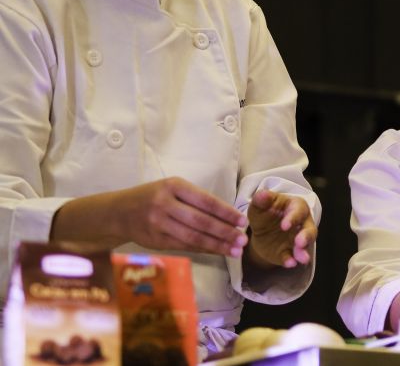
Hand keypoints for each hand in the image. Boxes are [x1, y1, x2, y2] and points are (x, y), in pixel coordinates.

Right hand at [51, 176, 248, 255]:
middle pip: (201, 222)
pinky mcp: (155, 241)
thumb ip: (196, 200)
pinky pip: (184, 246)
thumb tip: (228, 215)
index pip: (206, 201)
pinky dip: (203, 249)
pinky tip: (217, 251)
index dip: (226, 212)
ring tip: (235, 250)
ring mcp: (158, 224)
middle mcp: (165, 204)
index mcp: (173, 186)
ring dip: (217, 245)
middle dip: (225, 232)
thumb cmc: (153, 197)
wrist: (118, 212)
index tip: (242, 221)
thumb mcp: (172, 188)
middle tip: (243, 240)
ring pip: (193, 237)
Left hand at [245, 190, 316, 268]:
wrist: (261, 230)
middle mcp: (302, 223)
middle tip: (300, 242)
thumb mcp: (260, 205)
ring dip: (303, 252)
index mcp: (296, 207)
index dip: (293, 218)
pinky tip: (289, 264)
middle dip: (306, 236)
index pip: (299, 211)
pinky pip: (293, 257)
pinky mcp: (290, 253)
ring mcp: (298, 240)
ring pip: (305, 246)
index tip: (284, 225)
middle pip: (309, 229)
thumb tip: (263, 194)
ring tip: (301, 259)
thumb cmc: (265, 212)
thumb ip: (261, 199)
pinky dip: (291, 261)